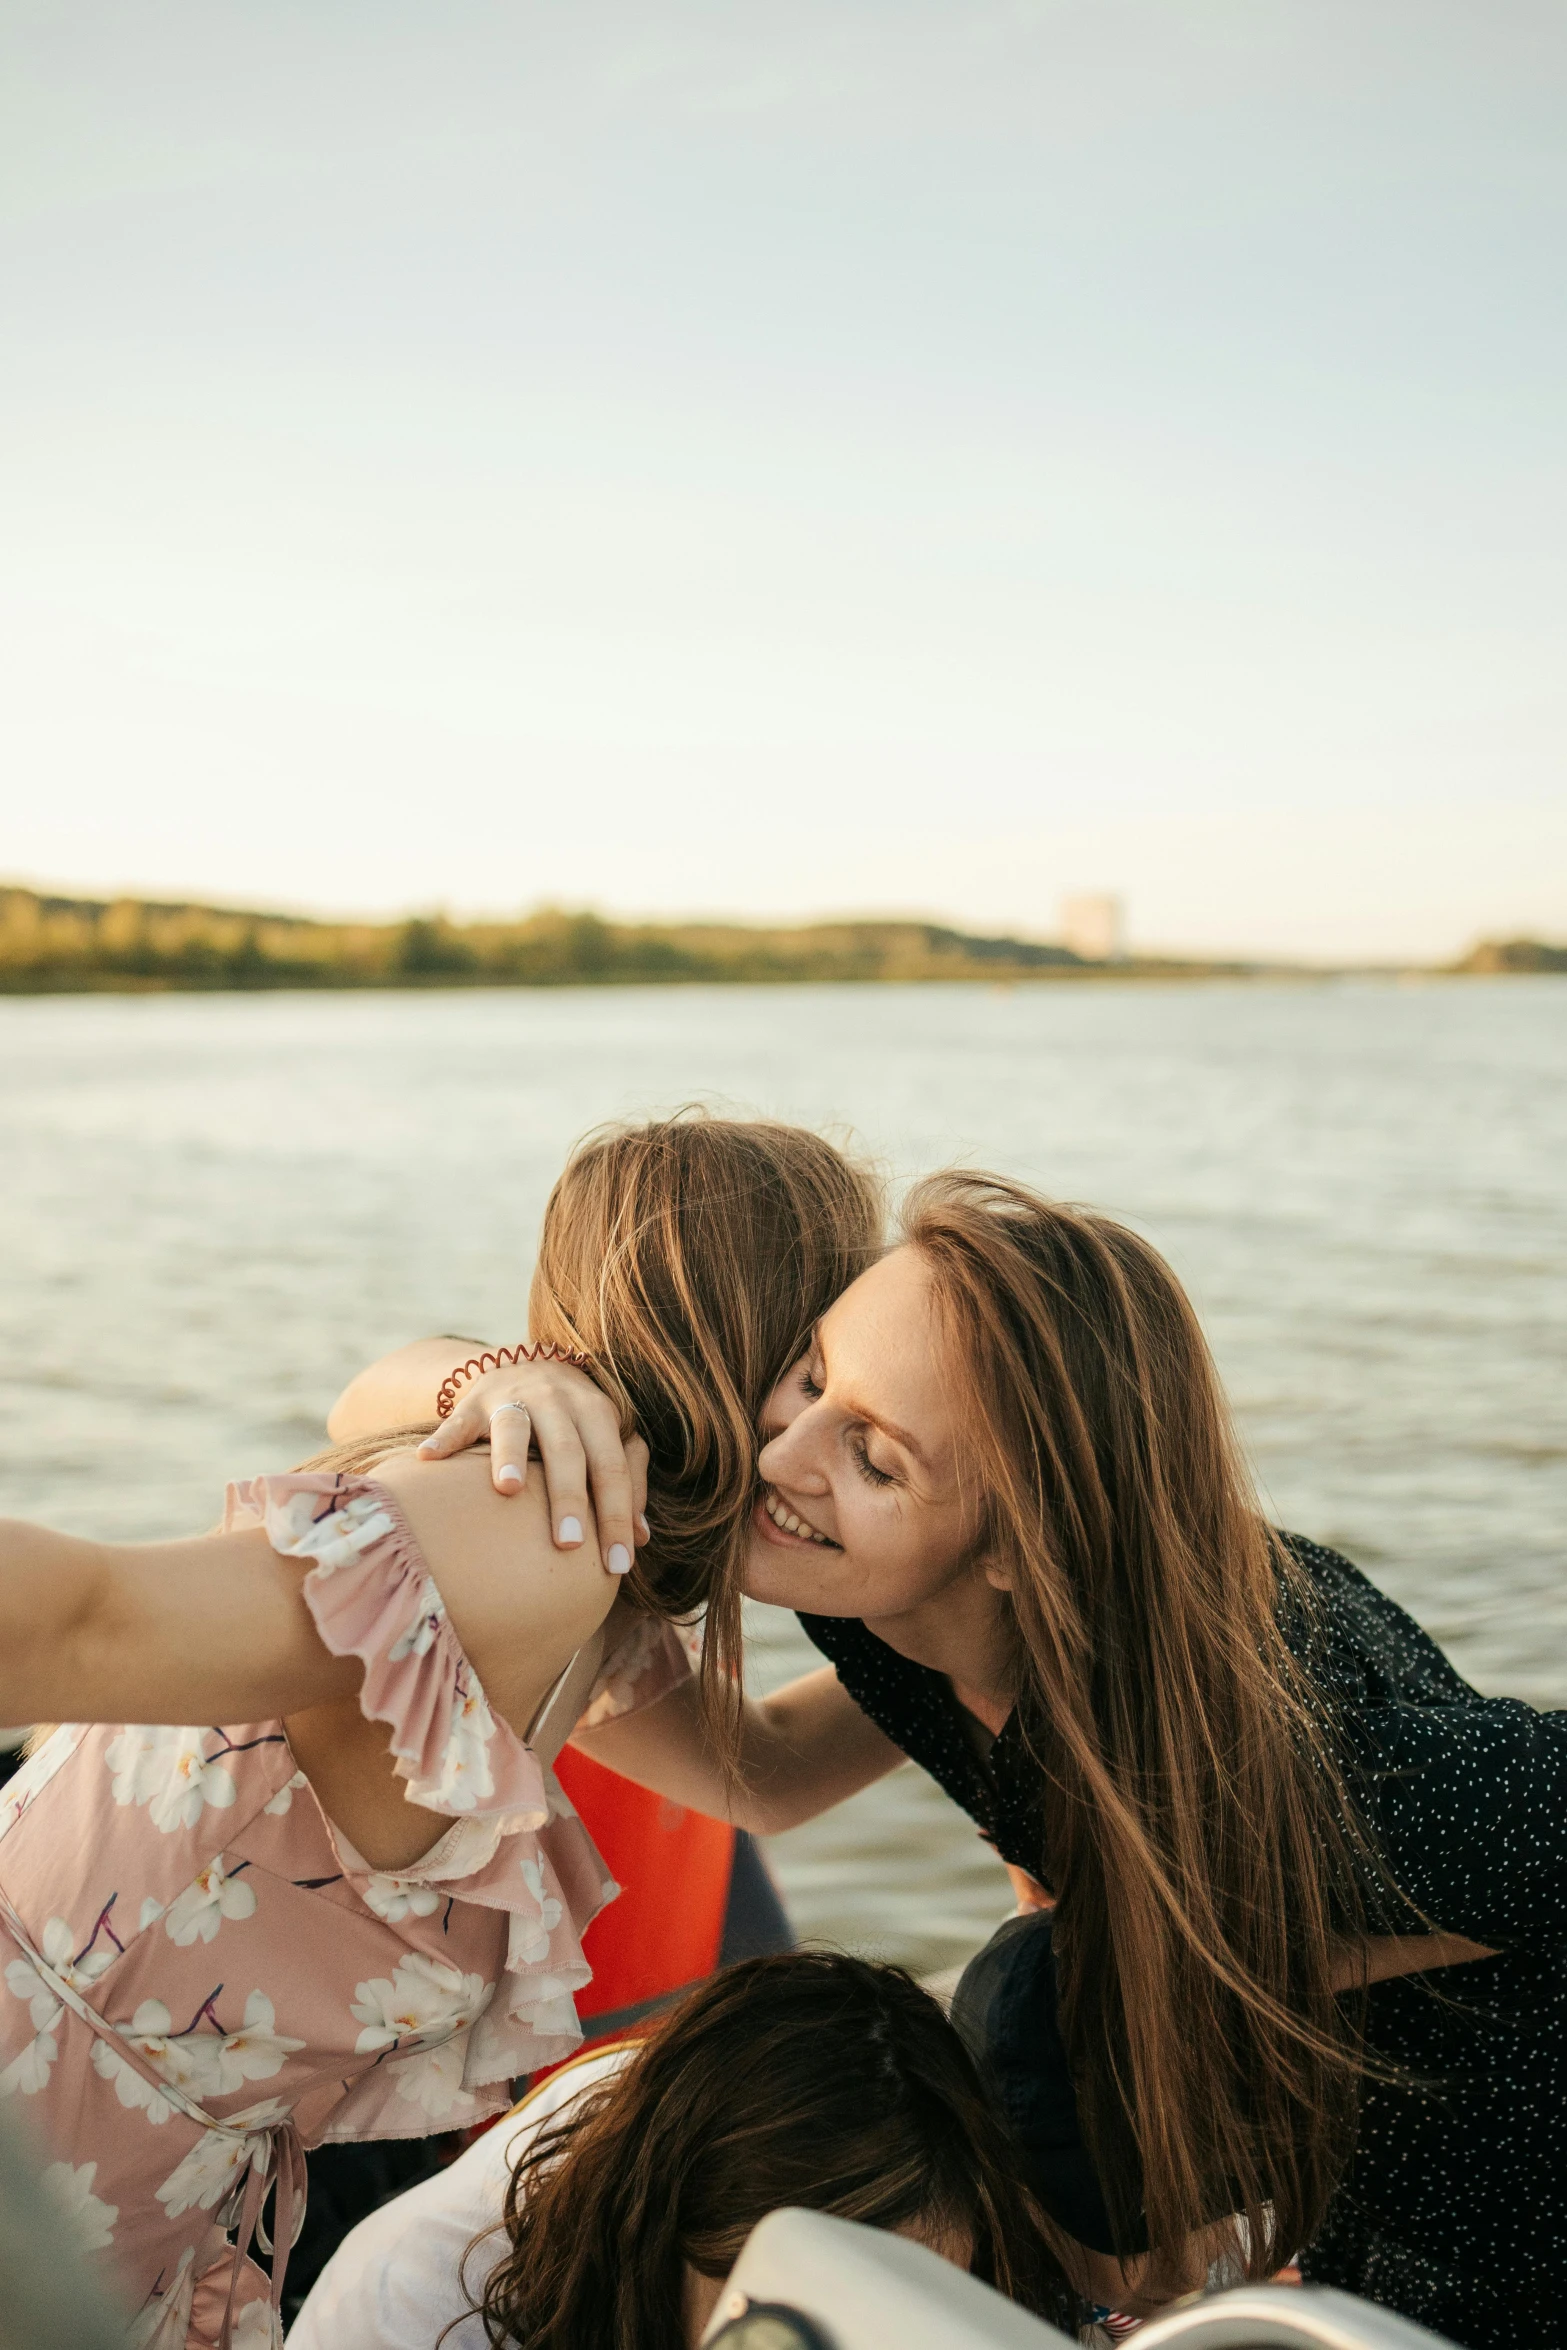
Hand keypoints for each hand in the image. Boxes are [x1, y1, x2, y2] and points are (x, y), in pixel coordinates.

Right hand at [416, 1359, 648, 1573]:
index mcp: (596, 1412)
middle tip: (569, 1543)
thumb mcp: (604, 1437)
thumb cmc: (573, 1418)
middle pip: (567, 1450)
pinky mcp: (473, 1402)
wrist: (525, 1361)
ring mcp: (512, 1397)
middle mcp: (557, 1400)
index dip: (618, 1515)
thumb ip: (626, 1481)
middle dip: (569, 1497)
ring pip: (514, 1426)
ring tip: (509, 1489)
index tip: (618, 1565)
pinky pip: (457, 1420)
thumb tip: (640, 1539)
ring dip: (511, 1456)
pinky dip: (444, 1438)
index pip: (612, 1468)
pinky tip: (429, 1459)